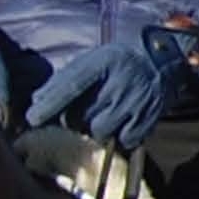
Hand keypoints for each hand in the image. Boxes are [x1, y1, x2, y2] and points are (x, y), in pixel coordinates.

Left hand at [26, 29, 198, 147]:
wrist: (165, 58)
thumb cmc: (121, 59)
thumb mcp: (95, 58)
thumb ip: (67, 77)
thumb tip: (37, 101)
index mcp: (105, 61)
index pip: (71, 85)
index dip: (50, 104)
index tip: (33, 118)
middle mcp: (121, 81)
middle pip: (82, 115)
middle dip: (73, 118)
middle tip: (80, 111)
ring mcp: (137, 101)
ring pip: (99, 130)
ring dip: (94, 128)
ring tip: (102, 116)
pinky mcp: (150, 118)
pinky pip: (124, 140)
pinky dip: (119, 136)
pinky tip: (121, 122)